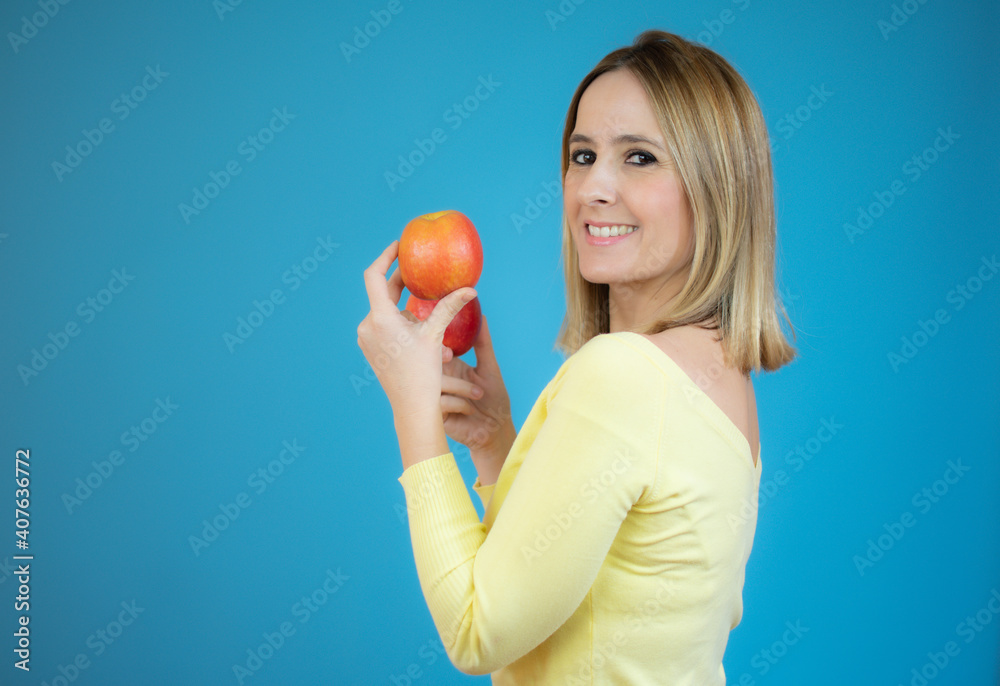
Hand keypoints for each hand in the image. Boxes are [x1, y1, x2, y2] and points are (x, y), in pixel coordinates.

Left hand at [357, 240, 476, 416]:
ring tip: (431, 327)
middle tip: (421, 273)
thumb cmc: (423, 373)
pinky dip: (403, 324)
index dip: (386, 256)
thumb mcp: (436, 335)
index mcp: (380, 318)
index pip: (375, 275)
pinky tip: (421, 336)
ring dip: (410, 313)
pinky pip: (386, 326)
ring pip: (389, 312)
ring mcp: (366, 339)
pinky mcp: (370, 348)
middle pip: (384, 293)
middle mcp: (367, 326)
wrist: (411, 407)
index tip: (399, 246)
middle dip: (405, 285)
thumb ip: (449, 307)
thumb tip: (470, 288)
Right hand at [440, 315, 515, 460]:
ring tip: (478, 395)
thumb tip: (482, 315)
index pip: (435, 350)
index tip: (447, 347)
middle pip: (428, 365)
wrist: (495, 431)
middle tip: (449, 358)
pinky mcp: (435, 414)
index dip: (436, 345)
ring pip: (434, 383)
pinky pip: (438, 401)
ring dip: (459, 388)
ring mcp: (435, 397)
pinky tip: (469, 410)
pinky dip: (458, 403)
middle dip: (437, 361)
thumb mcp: (490, 368)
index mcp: (450, 367)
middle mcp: (440, 380)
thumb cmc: (495, 400)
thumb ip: (483, 343)